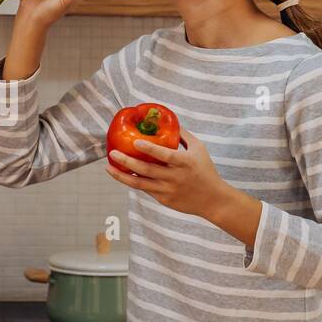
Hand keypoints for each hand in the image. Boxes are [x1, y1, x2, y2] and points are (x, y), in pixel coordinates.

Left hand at [106, 127, 231, 219]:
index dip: (150, 149)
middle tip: (113, 153)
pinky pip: (145, 189)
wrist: (213, 200)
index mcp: (184, 162)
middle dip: (127, 161)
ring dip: (122, 176)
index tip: (136, 142)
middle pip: (146, 170)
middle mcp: (174, 177)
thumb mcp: (199, 149)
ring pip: (140, 183)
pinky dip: (132, 182)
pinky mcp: (164, 199)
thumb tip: (169, 121)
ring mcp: (168, 190)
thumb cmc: (205, 170)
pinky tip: (122, 175)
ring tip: (109, 167)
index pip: (165, 155)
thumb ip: (184, 135)